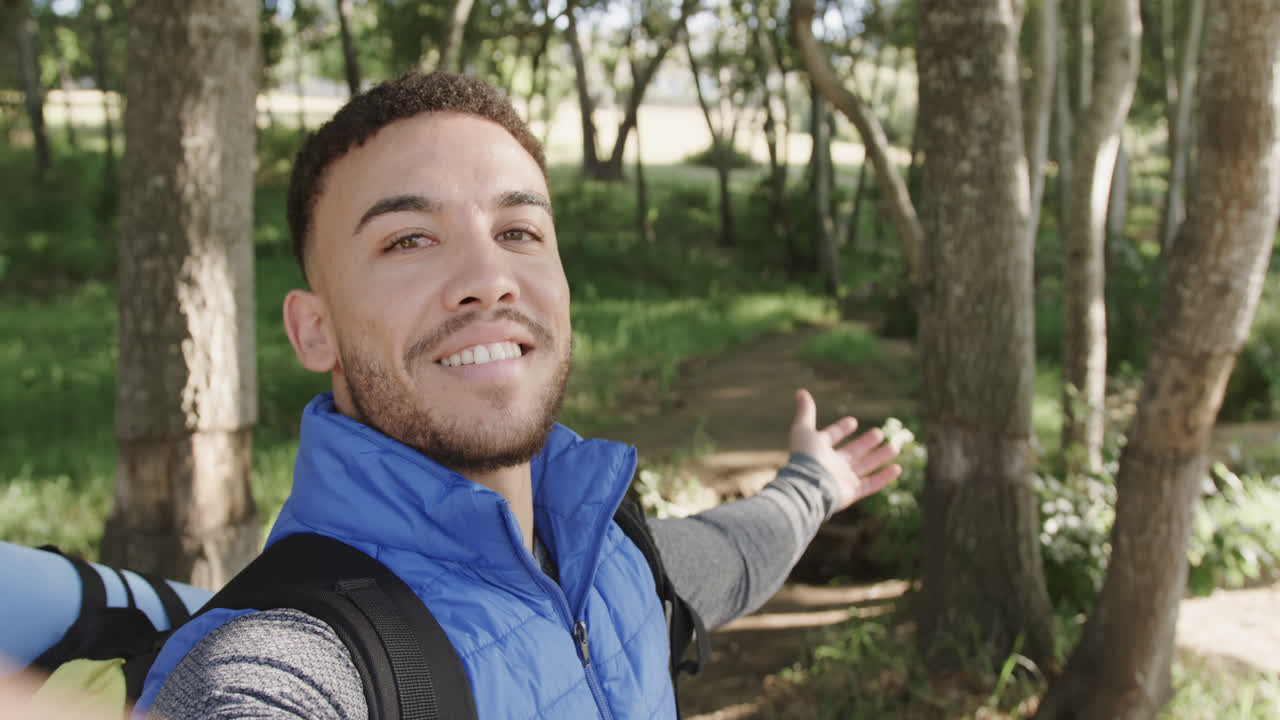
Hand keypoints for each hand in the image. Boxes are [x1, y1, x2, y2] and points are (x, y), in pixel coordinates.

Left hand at [788, 388, 901, 512]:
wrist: (808, 486)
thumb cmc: (806, 457)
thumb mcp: (804, 430)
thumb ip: (806, 412)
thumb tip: (800, 392)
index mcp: (820, 450)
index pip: (832, 436)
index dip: (841, 429)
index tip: (853, 421)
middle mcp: (832, 465)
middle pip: (853, 452)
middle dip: (865, 443)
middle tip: (879, 433)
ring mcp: (842, 479)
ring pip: (865, 466)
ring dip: (880, 457)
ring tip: (895, 447)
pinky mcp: (852, 492)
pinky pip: (871, 484)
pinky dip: (885, 477)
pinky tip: (897, 468)